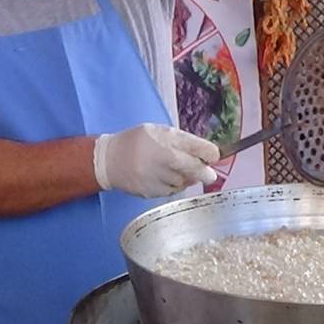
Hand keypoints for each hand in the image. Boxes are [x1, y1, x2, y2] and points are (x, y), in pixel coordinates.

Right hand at [93, 124, 218, 197]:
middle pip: (193, 169)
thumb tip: (206, 155)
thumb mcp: (159, 131)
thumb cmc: (137, 142)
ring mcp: (155, 177)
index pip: (195, 147)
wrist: (108, 160)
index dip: (209, 153)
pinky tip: (164, 178)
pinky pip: (170, 191)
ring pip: (183, 182)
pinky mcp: (150, 191)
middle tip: (210, 174)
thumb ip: (182, 141)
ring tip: (174, 170)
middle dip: (205, 172)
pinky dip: (173, 186)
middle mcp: (160, 158)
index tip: (215, 156)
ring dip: (185, 178)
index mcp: (164, 139)